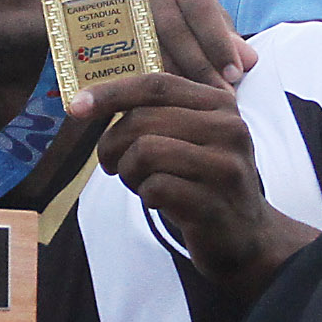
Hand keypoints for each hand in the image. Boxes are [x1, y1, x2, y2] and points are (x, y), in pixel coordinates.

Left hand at [74, 70, 317, 301]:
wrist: (246, 238)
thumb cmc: (202, 183)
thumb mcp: (190, 137)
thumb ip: (156, 113)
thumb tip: (90, 101)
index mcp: (219, 104)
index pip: (155, 84)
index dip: (110, 92)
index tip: (75, 107)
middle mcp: (228, 128)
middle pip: (142, 120)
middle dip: (112, 145)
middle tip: (111, 165)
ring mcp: (224, 166)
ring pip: (145, 151)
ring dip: (128, 172)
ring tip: (141, 183)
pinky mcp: (214, 203)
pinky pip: (155, 188)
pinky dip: (145, 196)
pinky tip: (159, 202)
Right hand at [128, 0, 255, 88]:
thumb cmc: (174, 8)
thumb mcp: (200, 15)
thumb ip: (223, 36)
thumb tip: (247, 61)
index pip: (201, 7)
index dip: (218, 44)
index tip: (234, 76)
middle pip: (173, 26)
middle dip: (198, 65)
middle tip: (216, 95)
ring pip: (144, 42)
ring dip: (171, 76)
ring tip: (191, 100)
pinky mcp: (93, 16)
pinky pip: (121, 52)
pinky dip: (144, 77)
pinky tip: (159, 99)